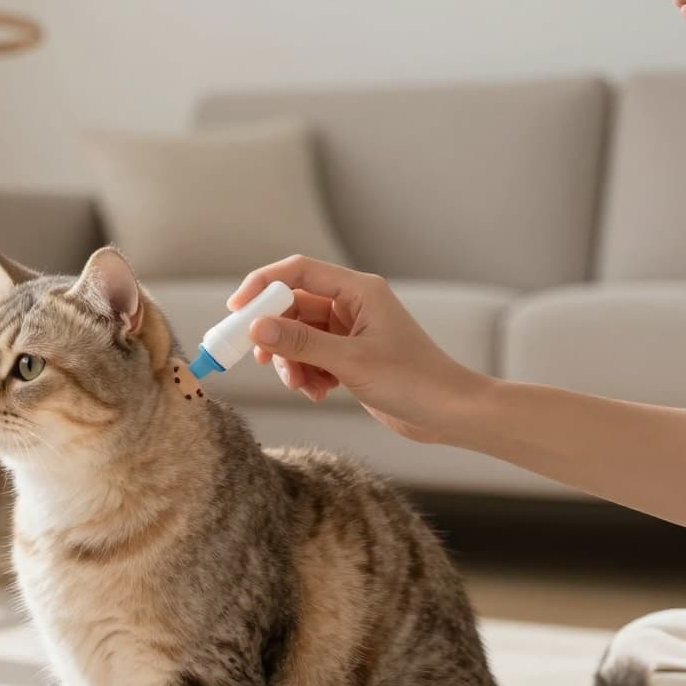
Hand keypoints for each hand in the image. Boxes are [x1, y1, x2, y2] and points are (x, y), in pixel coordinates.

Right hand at [227, 255, 488, 443]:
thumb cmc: (414, 381)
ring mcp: (349, 331)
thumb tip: (256, 327)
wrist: (449, 414)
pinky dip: (306, 375)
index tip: (235, 310)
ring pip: (297, 336)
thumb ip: (300, 343)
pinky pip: (310, 357)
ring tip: (300, 385)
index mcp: (358, 290)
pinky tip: (318, 393)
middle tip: (257, 359)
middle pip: (292, 307)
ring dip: (291, 362)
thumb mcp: (350, 362)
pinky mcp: (348, 356)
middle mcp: (352, 305)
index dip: (262, 285)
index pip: (298, 272)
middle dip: (275, 336)